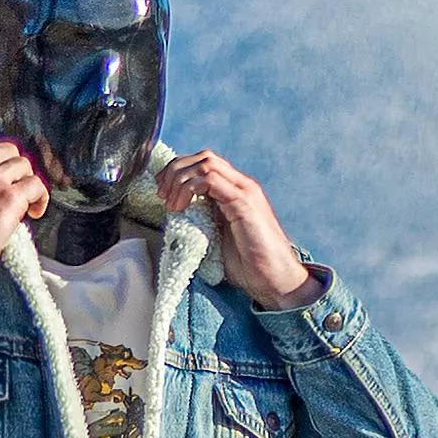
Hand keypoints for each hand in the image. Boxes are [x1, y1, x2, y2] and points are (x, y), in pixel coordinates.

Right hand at [0, 134, 47, 279]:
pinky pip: (36, 185)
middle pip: (10, 151)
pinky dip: (40, 198)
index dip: (1, 159)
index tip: (5, 173)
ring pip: (24, 165)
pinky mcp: (11, 197)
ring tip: (27, 202)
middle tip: (17, 189)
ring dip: (27, 182)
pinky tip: (34, 211)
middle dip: (16, 170)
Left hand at [158, 146, 314, 309]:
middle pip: (203, 158)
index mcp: (235, 193)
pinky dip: (189, 188)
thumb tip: (174, 216)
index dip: (178, 172)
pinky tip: (181, 207)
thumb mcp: (216, 238)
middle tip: (161, 195)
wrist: (275, 280)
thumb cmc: (248, 265)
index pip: (204, 164)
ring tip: (170, 203)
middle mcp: (241, 186)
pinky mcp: (244, 203)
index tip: (162, 192)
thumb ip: (201, 221)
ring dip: (180, 179)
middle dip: (175, 171)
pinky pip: (211, 180)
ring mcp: (245, 192)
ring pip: (206, 164)